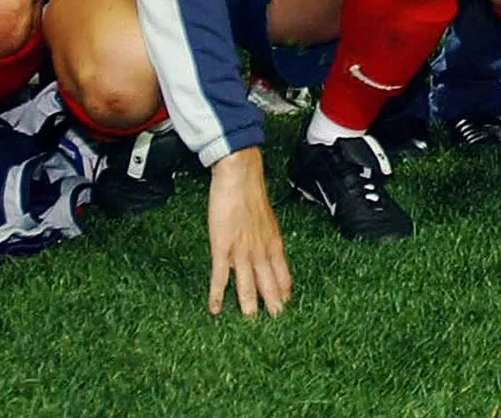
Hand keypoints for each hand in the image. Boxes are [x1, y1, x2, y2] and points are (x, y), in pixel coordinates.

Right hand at [207, 148, 290, 317]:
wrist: (239, 176)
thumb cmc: (250, 193)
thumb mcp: (264, 219)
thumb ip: (264, 237)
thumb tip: (262, 249)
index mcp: (273, 243)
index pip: (283, 274)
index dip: (284, 292)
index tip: (286, 306)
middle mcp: (261, 250)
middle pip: (269, 284)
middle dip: (272, 305)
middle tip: (276, 324)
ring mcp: (242, 251)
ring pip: (247, 285)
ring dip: (248, 305)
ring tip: (251, 323)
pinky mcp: (222, 248)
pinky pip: (219, 278)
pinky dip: (217, 295)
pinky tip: (215, 309)